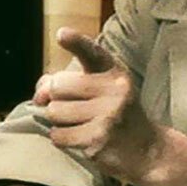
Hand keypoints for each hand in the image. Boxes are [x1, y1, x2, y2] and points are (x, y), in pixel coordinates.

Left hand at [33, 28, 160, 179]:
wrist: (147, 150)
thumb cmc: (114, 115)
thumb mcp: (99, 91)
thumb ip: (65, 83)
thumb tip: (39, 94)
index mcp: (114, 73)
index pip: (92, 53)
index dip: (75, 42)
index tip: (61, 34)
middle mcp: (114, 90)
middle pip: (57, 86)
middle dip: (56, 100)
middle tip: (75, 109)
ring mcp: (108, 115)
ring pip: (54, 112)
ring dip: (59, 122)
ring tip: (82, 125)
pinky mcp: (98, 139)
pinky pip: (58, 136)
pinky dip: (62, 139)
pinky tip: (82, 139)